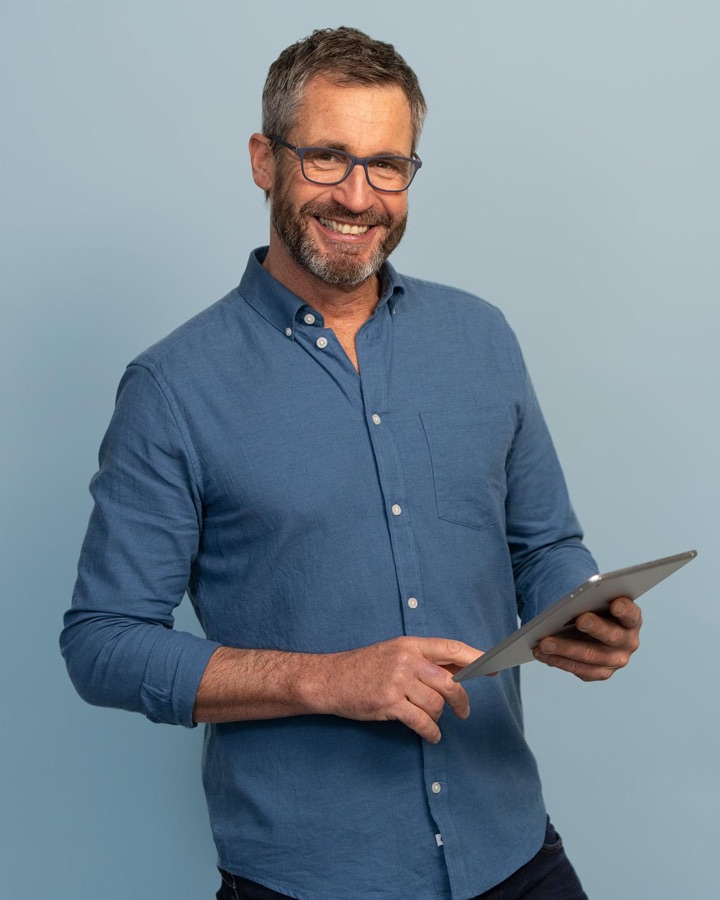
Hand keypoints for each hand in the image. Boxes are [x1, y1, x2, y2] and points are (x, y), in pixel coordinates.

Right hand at [319, 637, 480, 743]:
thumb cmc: (364, 667)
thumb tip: (461, 670)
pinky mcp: (389, 702)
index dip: (477, 658)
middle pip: (450, 682)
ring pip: (436, 704)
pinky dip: (431, 732)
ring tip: (430, 720)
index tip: (495, 667)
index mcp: (410, 644)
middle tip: (464, 712)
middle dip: (462, 700)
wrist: (330, 679)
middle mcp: (406, 660)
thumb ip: (426, 661)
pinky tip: (431, 734)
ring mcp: (397, 681)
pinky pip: (422, 721)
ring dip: (438, 717)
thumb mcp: (395, 654)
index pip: (452, 648)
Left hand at [533, 597, 641, 681]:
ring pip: (592, 657)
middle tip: (579, 620)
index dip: (625, 609)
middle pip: (613, 636)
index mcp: (631, 619)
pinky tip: (541, 653)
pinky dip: (558, 661)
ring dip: (566, 650)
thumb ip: (588, 600)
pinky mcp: (600, 672)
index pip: (631, 614)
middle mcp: (628, 642)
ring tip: (544, 643)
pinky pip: (580, 670)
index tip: (615, 603)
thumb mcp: (593, 601)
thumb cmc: (591, 609)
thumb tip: (568, 605)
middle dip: (595, 627)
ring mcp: (616, 660)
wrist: (588, 626)